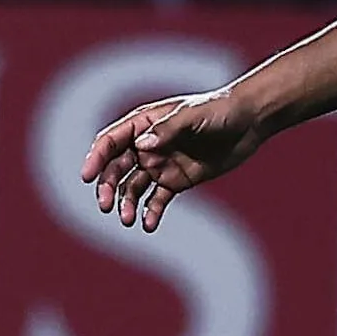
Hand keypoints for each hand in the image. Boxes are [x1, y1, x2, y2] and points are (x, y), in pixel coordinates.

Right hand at [78, 89, 263, 230]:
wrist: (250, 121)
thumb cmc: (219, 110)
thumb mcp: (193, 116)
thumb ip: (167, 130)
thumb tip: (140, 146)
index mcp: (143, 123)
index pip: (110, 141)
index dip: (95, 158)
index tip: (86, 177)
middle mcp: (147, 145)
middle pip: (116, 168)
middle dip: (108, 187)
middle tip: (105, 206)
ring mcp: (160, 164)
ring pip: (133, 187)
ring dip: (126, 203)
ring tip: (127, 220)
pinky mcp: (176, 180)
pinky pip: (157, 200)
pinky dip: (150, 212)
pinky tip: (148, 225)